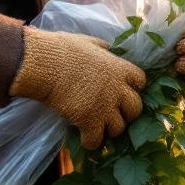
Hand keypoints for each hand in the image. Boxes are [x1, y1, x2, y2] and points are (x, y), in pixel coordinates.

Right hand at [10, 29, 145, 148]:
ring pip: (119, 128)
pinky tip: (84, 137)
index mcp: (119, 68)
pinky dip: (91, 142)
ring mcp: (105, 107)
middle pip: (136, 109)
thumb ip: (103, 49)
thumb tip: (108, 50)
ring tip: (97, 127)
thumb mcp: (88, 42)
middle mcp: (117, 89)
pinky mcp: (89, 121)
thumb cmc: (62, 50)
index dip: (133, 88)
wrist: (43, 65)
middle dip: (127, 114)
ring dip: (109, 130)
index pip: (140, 81)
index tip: (123, 91)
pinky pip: (97, 141)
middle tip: (113, 114)